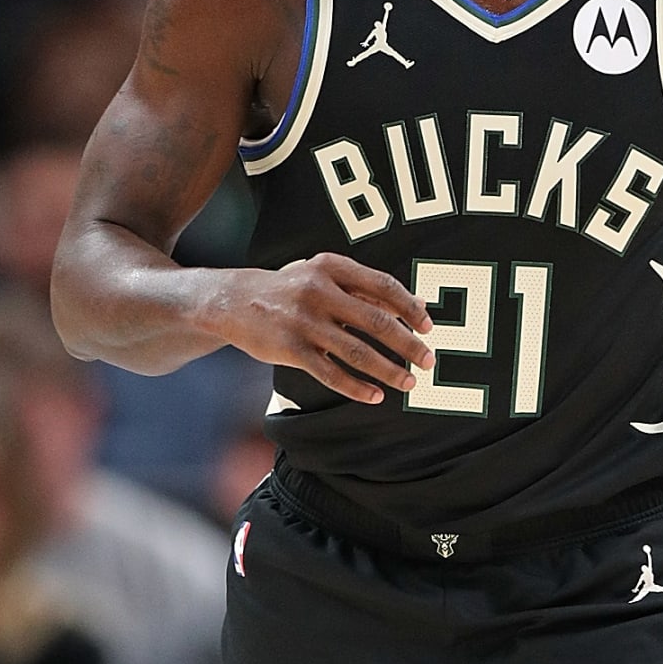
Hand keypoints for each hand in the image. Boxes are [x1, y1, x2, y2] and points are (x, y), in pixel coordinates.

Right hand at [217, 255, 434, 405]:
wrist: (233, 300)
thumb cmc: (289, 288)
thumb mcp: (323, 276)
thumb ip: (365, 289)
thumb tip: (416, 306)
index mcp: (331, 267)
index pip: (383, 287)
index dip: (410, 309)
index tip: (428, 327)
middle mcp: (319, 291)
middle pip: (377, 322)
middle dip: (408, 345)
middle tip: (429, 361)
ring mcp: (304, 322)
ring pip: (358, 353)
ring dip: (388, 370)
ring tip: (409, 382)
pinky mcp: (291, 349)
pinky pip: (332, 374)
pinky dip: (357, 388)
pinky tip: (375, 396)